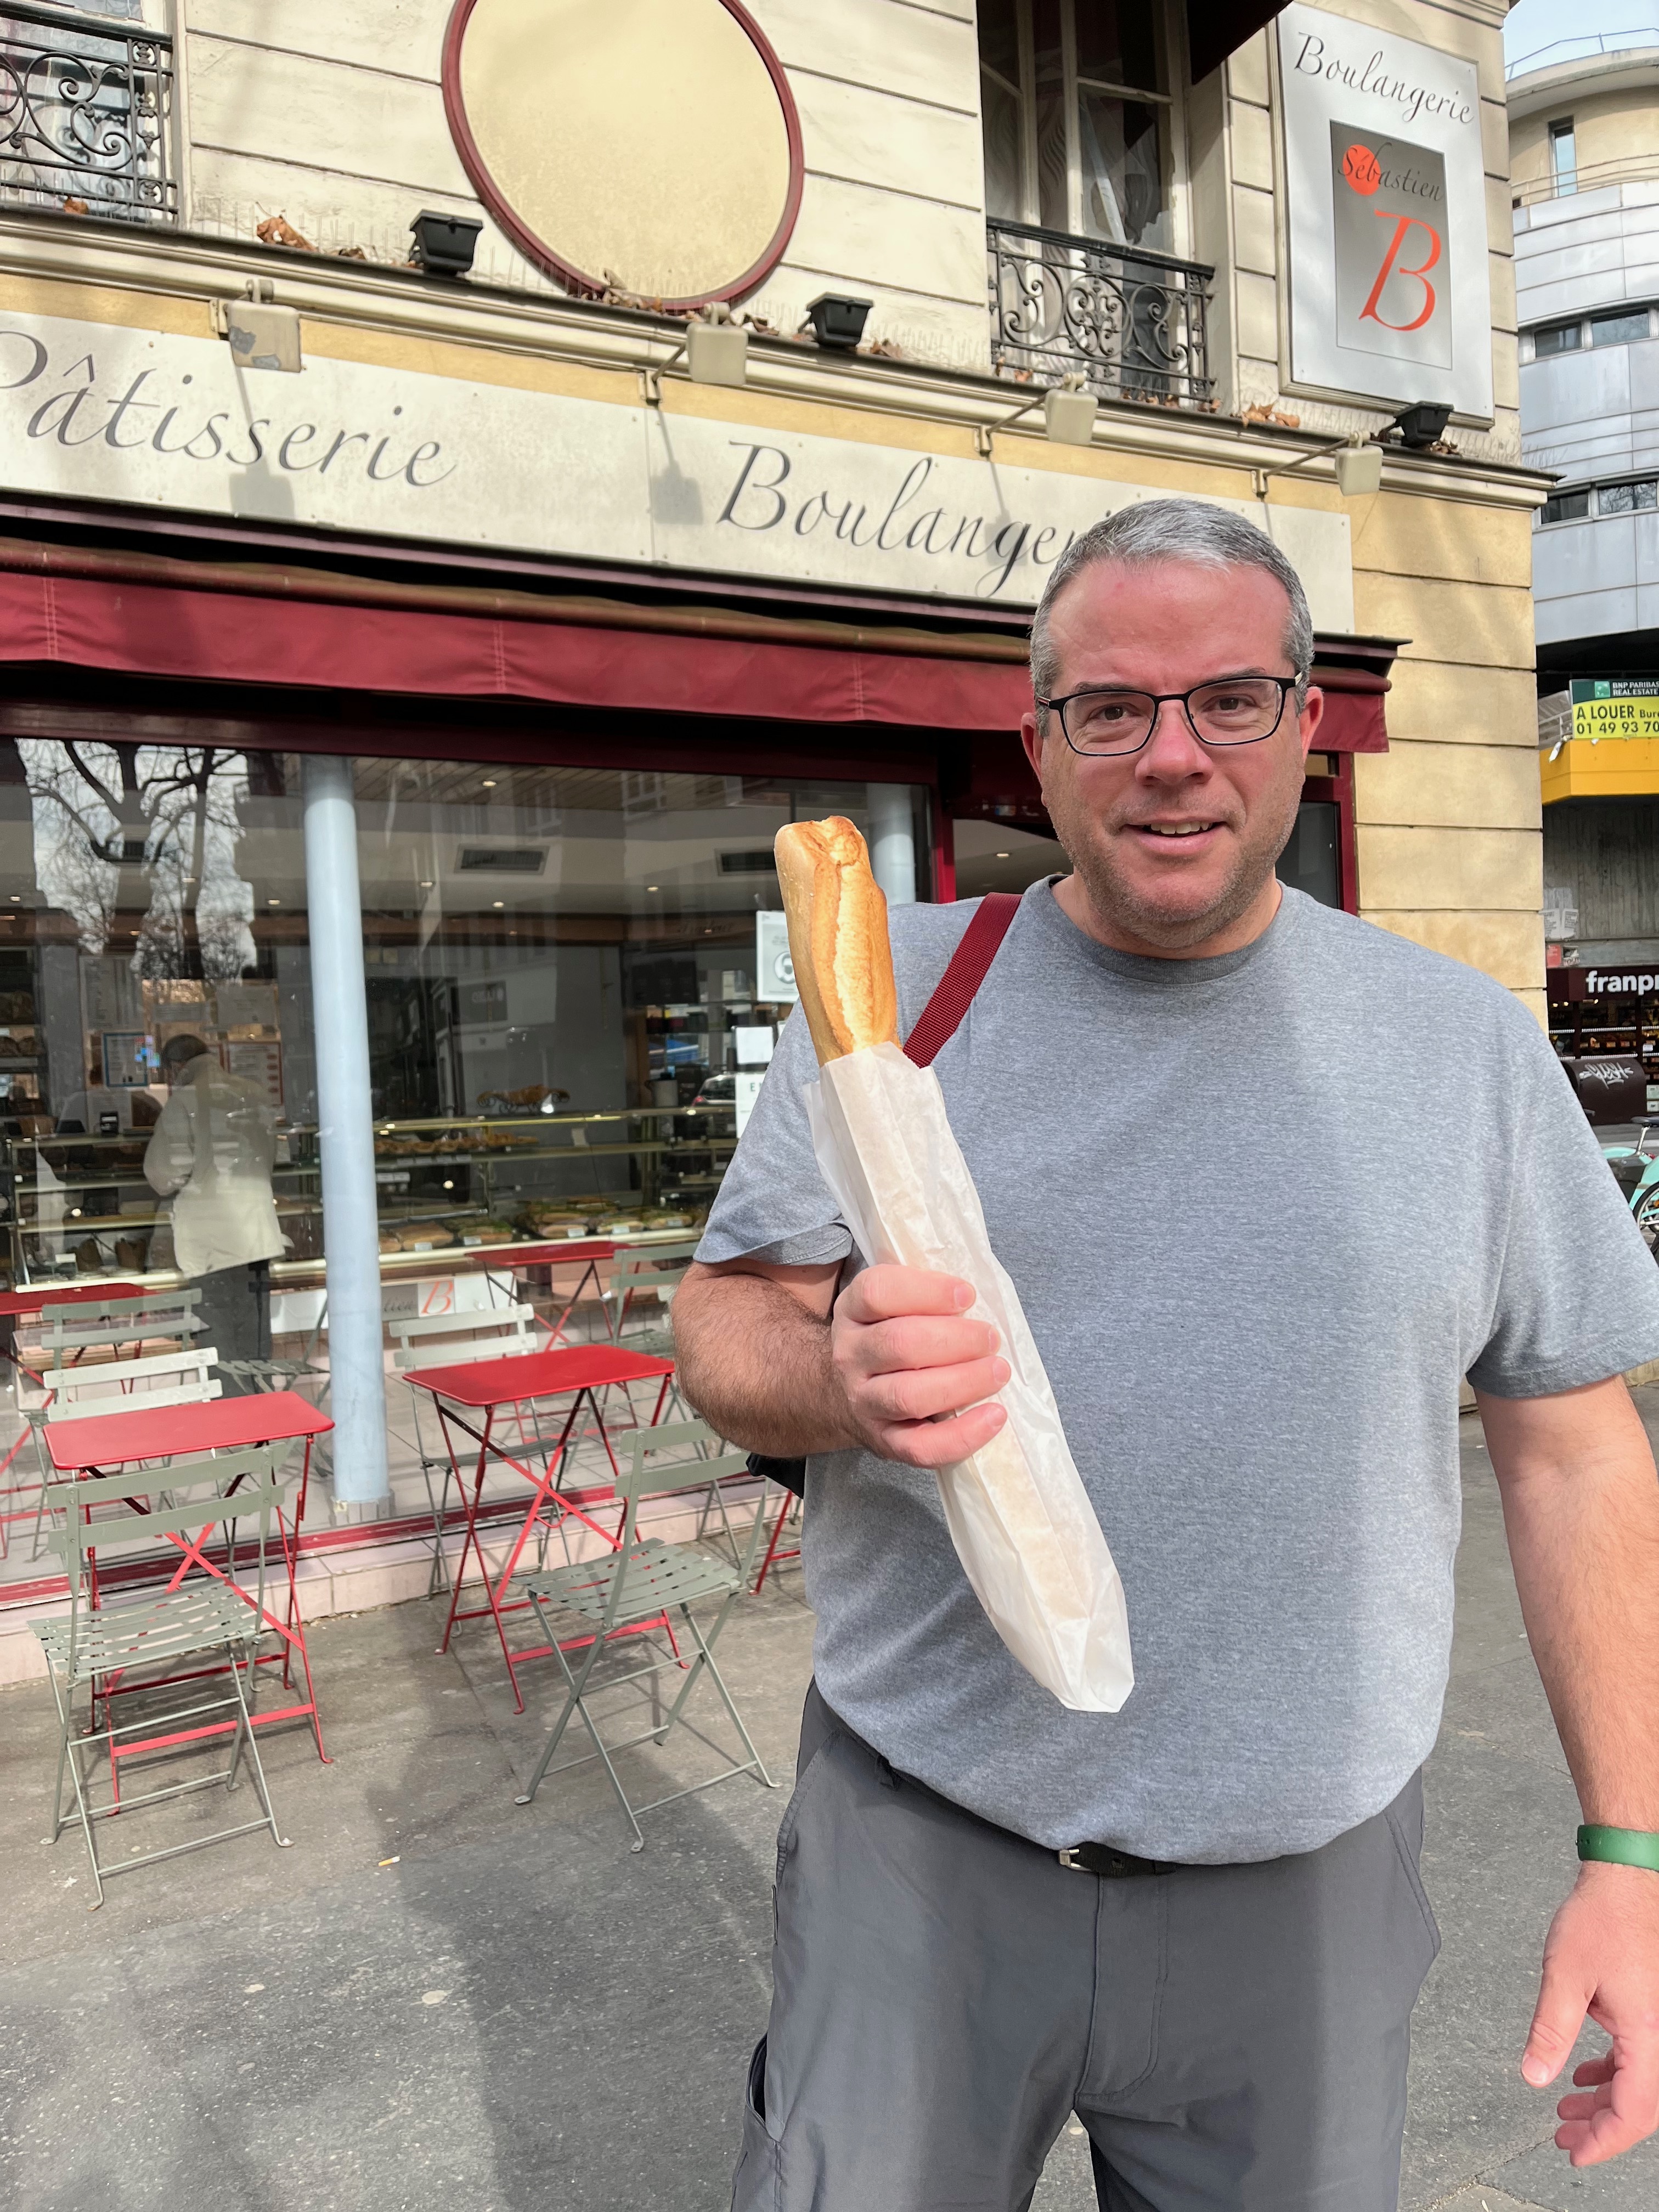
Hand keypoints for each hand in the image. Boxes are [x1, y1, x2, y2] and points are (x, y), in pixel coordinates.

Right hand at [828, 1264, 1009, 1467]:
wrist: (845, 1394)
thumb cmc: (889, 1339)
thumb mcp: (890, 1306)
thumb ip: (924, 1295)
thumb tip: (974, 1298)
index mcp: (852, 1312)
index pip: (877, 1292)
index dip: (926, 1291)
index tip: (967, 1295)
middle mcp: (850, 1356)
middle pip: (900, 1344)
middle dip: (956, 1339)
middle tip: (991, 1339)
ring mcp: (863, 1402)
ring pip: (909, 1395)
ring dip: (963, 1382)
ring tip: (998, 1372)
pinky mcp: (884, 1441)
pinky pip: (921, 1447)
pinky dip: (962, 1435)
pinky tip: (994, 1417)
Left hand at [1522, 1860, 1658, 2164]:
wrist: (1626, 1879)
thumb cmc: (1603, 1917)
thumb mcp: (1565, 1976)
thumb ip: (1550, 2030)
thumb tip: (1534, 2075)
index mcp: (1648, 2033)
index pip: (1634, 2110)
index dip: (1605, 2140)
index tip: (1575, 2152)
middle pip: (1641, 2104)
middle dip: (1601, 2126)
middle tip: (1565, 2138)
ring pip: (1639, 2082)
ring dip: (1604, 2100)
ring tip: (1567, 2112)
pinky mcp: (1651, 2009)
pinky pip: (1638, 2057)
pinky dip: (1612, 2072)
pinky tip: (1585, 2074)